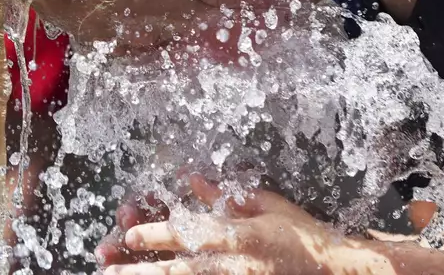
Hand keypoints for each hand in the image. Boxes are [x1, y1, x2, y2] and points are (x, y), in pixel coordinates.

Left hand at [103, 174, 395, 274]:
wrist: (335, 271)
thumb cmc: (302, 234)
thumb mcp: (267, 205)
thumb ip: (226, 195)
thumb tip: (192, 179)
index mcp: (241, 237)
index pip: (190, 234)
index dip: (156, 235)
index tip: (128, 235)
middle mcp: (236, 266)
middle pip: (180, 272)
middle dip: (141, 273)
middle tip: (108, 273)